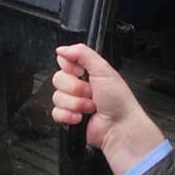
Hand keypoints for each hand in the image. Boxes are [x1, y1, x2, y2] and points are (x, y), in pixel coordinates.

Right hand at [50, 43, 164, 174]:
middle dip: (75, 88)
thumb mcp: (103, 69)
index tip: (82, 72)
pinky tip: (81, 117)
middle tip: (91, 92)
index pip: (64, 62)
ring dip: (76, 103)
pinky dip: (69, 116)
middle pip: (58, 79)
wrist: (119, 126)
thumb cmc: (118, 100)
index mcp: (86, 71)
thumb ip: (82, 53)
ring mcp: (73, 102)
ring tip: (91, 107)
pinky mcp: (68, 118)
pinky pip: (55, 113)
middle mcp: (78, 85)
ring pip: (57, 97)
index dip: (70, 68)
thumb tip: (62, 48)